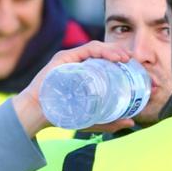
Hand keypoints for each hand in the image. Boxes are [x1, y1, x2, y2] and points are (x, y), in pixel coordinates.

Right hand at [11, 41, 131, 137]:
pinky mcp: (63, 58)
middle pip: (102, 52)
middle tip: (134, 61)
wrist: (36, 114)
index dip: (121, 59)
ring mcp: (70, 59)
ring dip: (114, 50)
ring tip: (126, 59)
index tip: (135, 67)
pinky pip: (86, 49)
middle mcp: (77, 62)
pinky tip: (114, 57)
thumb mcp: (91, 120)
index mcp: (83, 72)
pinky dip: (102, 50)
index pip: (105, 60)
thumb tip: (132, 122)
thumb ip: (110, 122)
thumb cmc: (60, 115)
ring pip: (96, 47)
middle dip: (120, 52)